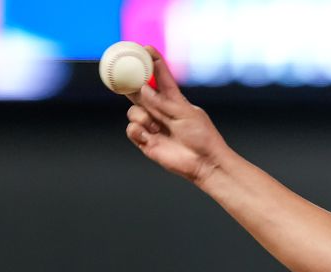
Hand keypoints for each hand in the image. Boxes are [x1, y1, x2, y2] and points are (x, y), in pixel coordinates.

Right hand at [124, 46, 229, 184]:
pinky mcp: (146, 141)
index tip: (145, 49)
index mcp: (173, 100)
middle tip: (125, 76)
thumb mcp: (185, 113)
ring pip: (133, 111)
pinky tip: (150, 136)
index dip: (153, 63)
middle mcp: (160, 110)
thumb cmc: (203, 137)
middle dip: (131, 83)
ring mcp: (152, 125)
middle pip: (139, 91)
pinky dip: (138, 130)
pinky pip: (131, 129)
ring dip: (141, 116)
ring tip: (155, 126)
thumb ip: (162, 101)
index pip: (160, 77)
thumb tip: (143, 89)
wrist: (205, 163)